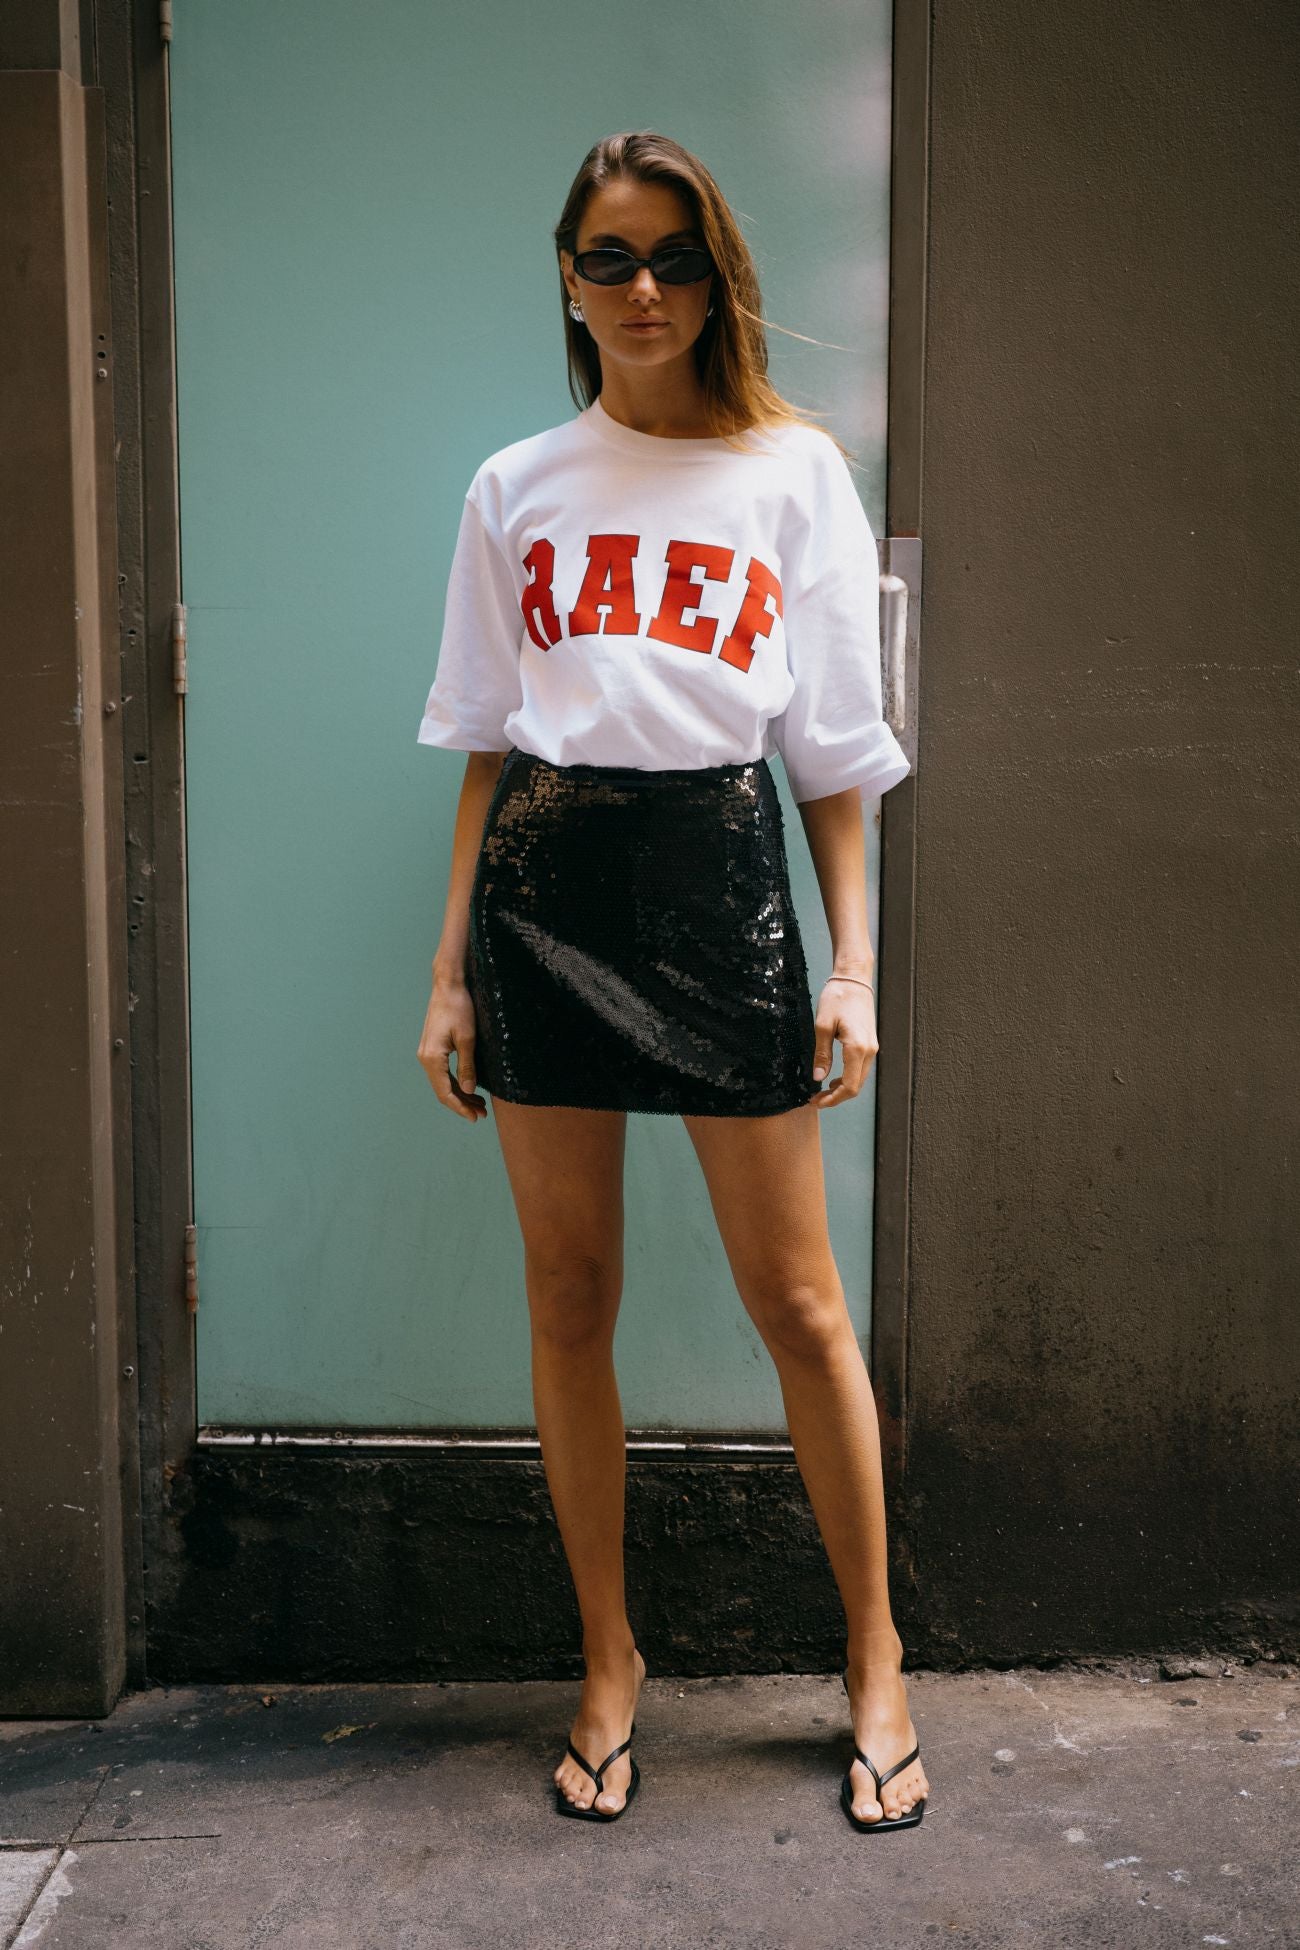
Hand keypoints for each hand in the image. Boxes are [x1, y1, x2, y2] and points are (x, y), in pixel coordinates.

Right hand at [417, 975, 487, 1121]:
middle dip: (462, 1104)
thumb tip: (468, 1090)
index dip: (460, 1107)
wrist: (448, 986)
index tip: (475, 1117)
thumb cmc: (459, 1008)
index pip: (445, 1092)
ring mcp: (427, 1053)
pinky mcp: (432, 1048)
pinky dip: (455, 1083)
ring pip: (442, 1083)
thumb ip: (467, 1066)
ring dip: (460, 1094)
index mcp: (432, 1058)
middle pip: (442, 1091)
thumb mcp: (468, 1039)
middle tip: (482, 1113)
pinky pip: (442, 1073)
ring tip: (479, 1104)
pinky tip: (469, 1087)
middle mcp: (425, 1058)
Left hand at [809, 977, 877, 1108]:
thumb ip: (821, 1054)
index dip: (833, 1099)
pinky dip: (848, 1078)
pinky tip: (833, 1078)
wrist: (854, 979)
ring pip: (859, 1078)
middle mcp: (869, 1051)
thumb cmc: (837, 997)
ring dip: (842, 1089)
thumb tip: (818, 1078)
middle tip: (815, 1100)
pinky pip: (860, 1068)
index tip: (816, 1102)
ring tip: (821, 1091)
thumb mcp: (822, 1025)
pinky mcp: (870, 1043)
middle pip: (856, 1086)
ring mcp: (872, 1047)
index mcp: (857, 1048)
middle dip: (836, 1097)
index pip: (849, 1086)